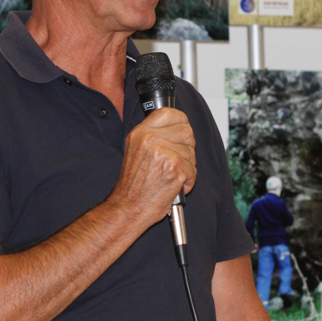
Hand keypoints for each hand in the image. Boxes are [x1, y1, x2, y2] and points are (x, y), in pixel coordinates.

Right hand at [107, 107, 195, 228]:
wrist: (128, 207)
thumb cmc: (132, 186)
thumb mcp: (134, 151)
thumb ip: (152, 137)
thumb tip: (175, 128)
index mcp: (140, 133)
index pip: (169, 113)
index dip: (180, 121)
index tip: (181, 131)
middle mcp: (150, 139)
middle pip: (187, 131)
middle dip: (187, 147)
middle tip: (176, 161)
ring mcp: (163, 152)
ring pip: (191, 152)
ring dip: (187, 166)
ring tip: (171, 175)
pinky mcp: (175, 168)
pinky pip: (193, 170)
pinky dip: (188, 181)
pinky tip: (174, 185)